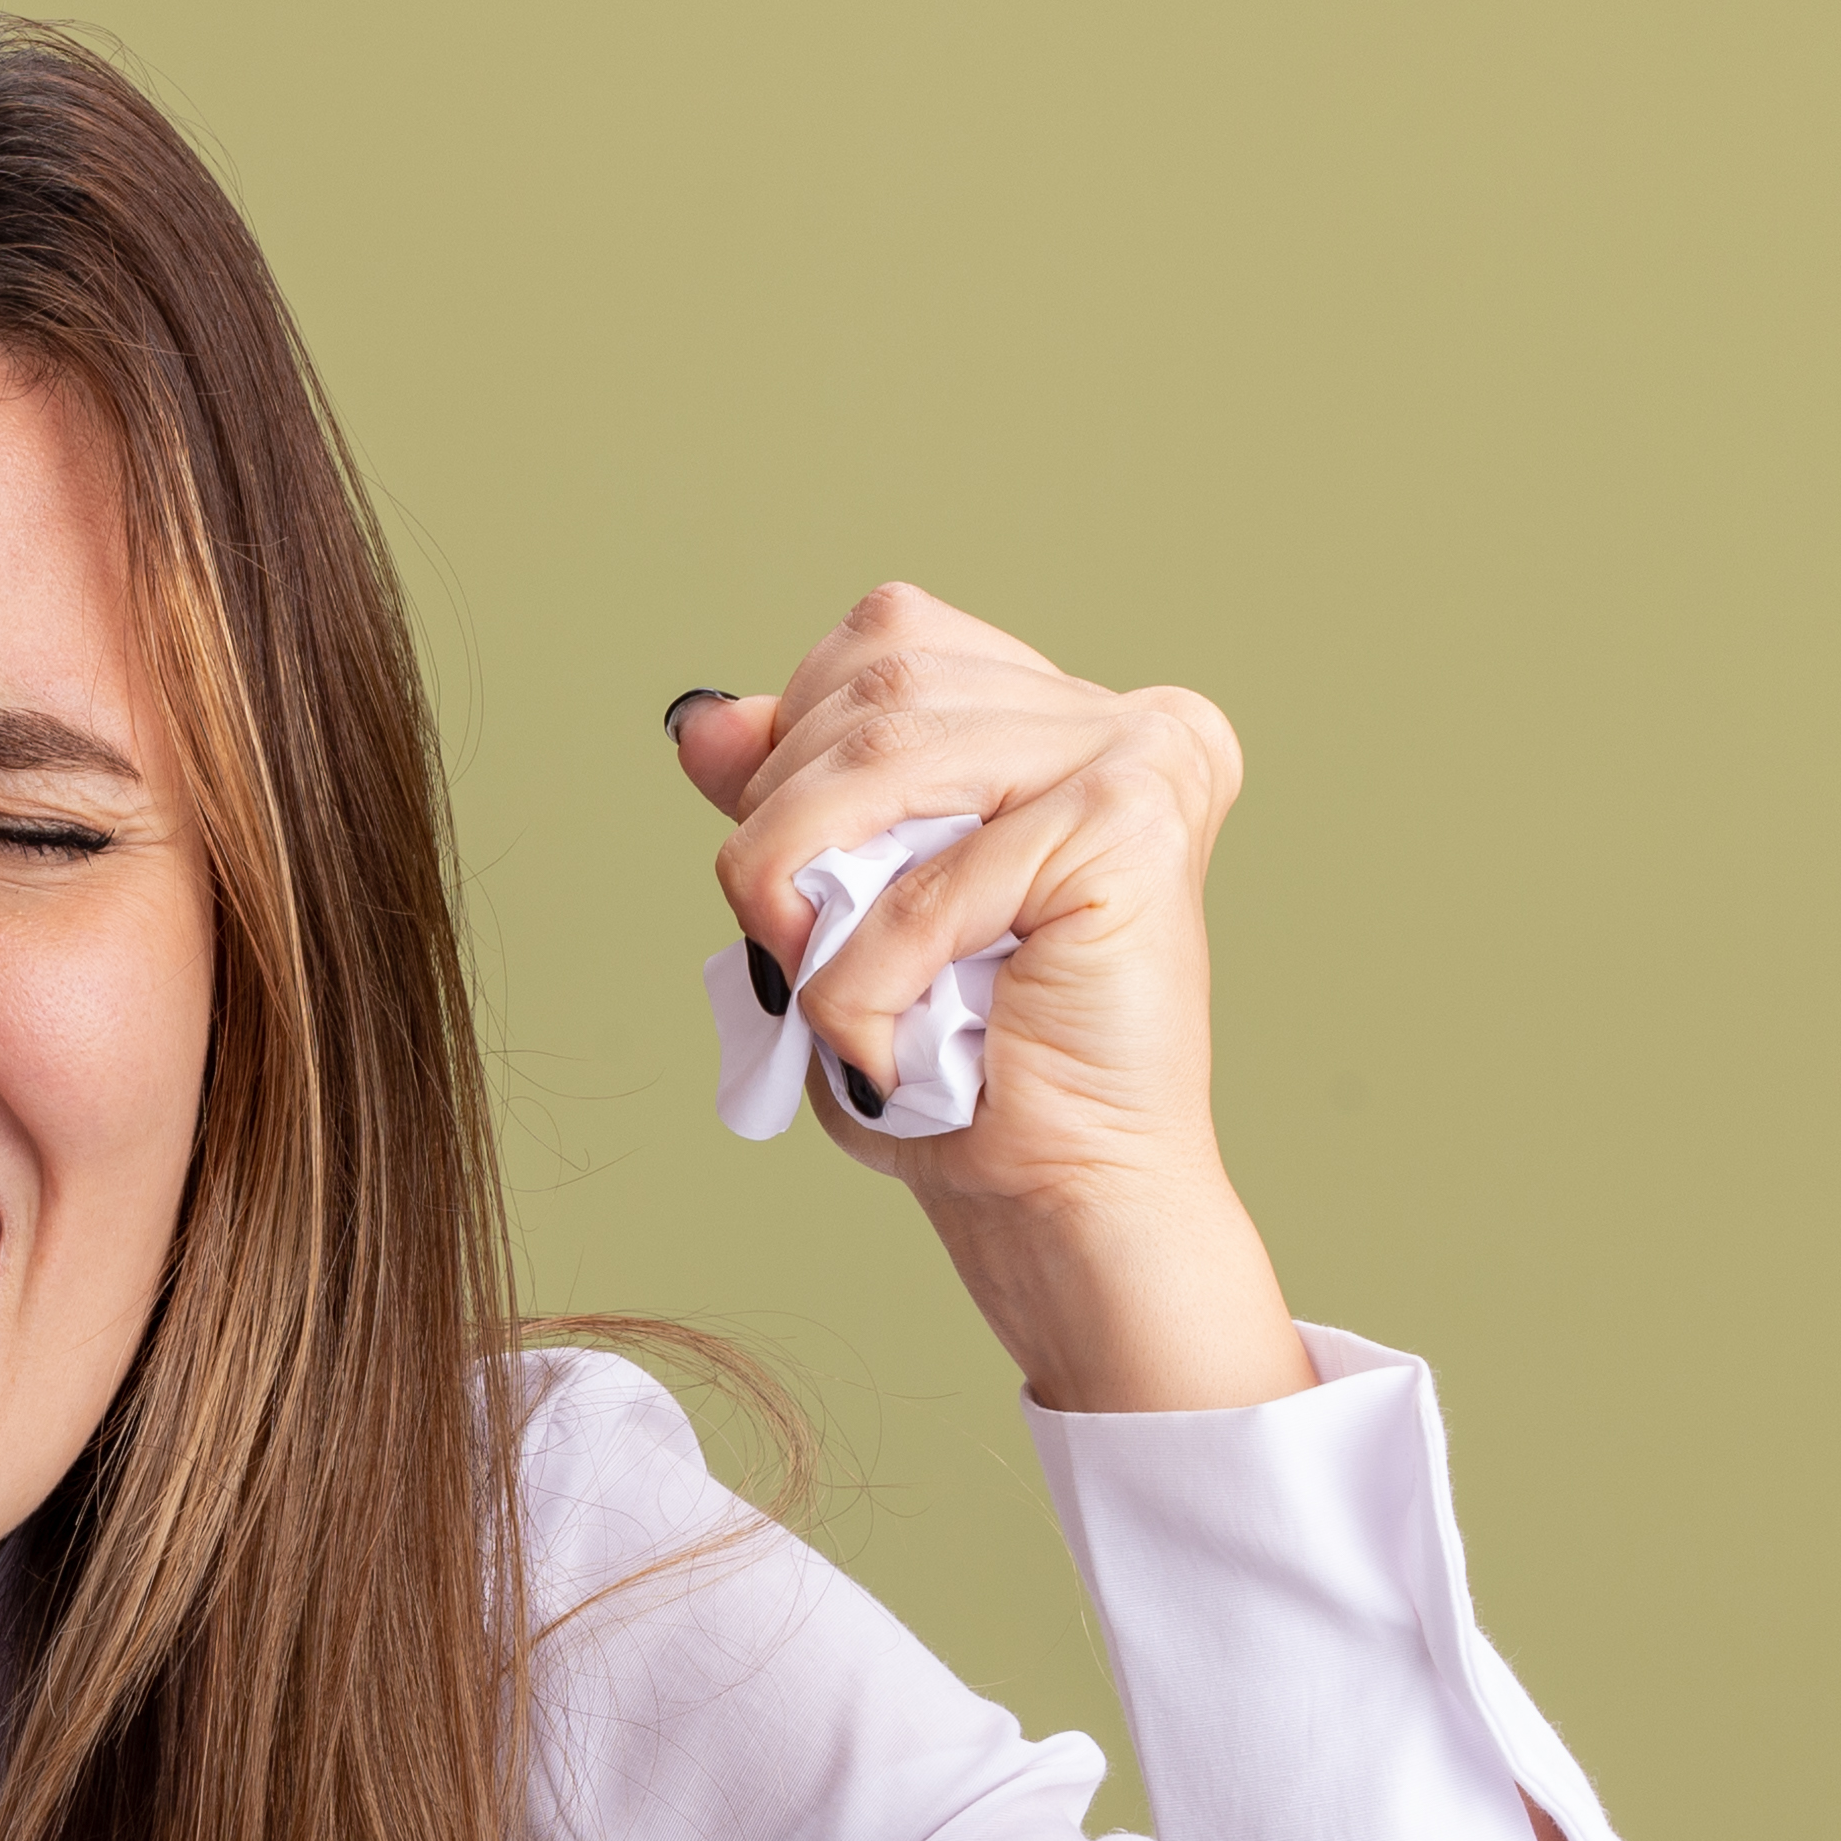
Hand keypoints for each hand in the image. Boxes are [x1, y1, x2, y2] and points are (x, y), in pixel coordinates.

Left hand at [671, 587, 1308, 1413]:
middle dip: (784, 823)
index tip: (782, 870)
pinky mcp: (1135, 820)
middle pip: (876, 687)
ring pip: (884, 760)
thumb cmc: (959, 1076)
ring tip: (820, 993)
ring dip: (803, 893)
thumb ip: (787, 802)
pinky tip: (887, 1046)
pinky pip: (930, 881)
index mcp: (1066, 714)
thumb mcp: (841, 912)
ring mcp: (1140, 753)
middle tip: (791, 949)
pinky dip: (865, 980)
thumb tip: (700, 719)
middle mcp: (1123, 713)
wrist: (1054, 1198)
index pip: (888, 641)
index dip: (795, 744)